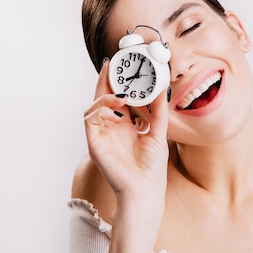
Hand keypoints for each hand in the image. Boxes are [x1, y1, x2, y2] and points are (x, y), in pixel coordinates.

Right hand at [84, 59, 169, 199]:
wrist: (144, 188)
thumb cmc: (151, 167)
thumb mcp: (159, 132)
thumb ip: (158, 110)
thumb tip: (162, 88)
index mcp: (127, 125)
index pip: (120, 98)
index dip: (120, 82)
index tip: (126, 67)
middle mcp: (112, 128)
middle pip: (104, 97)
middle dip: (106, 80)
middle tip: (112, 64)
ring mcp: (102, 134)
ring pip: (94, 106)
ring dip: (106, 96)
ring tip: (121, 95)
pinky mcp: (94, 142)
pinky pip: (90, 119)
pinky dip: (100, 110)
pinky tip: (115, 110)